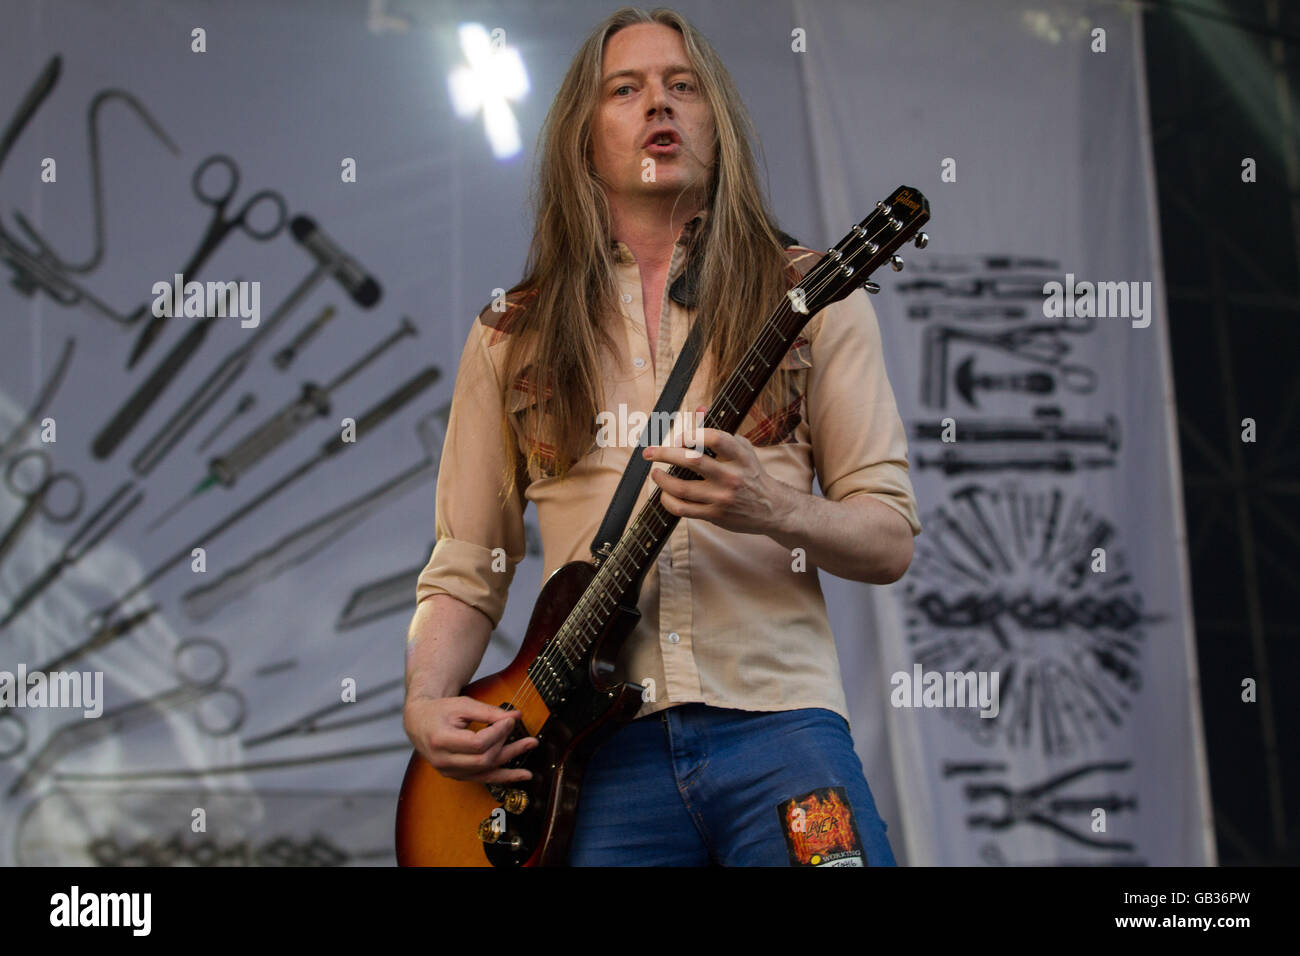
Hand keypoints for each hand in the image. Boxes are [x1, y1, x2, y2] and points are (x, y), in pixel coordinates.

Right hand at [403, 694, 537, 783]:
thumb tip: (516, 717)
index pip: (477, 743)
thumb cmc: (441, 710)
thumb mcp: (463, 705)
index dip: (498, 732)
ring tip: (531, 754)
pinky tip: (521, 776)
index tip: (510, 721)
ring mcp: (449, 771)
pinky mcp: (457, 776)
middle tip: (528, 738)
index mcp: (441, 740)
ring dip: (511, 763)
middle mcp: (443, 761)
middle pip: (483, 759)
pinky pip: (483, 778)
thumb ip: (489, 712)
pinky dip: (503, 777)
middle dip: (507, 747)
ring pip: (485, 772)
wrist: (419, 722)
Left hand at [642, 406, 793, 535]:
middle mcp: (731, 476)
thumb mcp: (742, 449)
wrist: (772, 508)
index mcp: (739, 456)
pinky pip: (682, 509)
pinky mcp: (715, 515)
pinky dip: (668, 500)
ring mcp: (722, 497)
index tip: (679, 437)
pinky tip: (664, 493)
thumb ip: (719, 431)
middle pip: (692, 461)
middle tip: (649, 453)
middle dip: (665, 453)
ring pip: (682, 488)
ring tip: (655, 473)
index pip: (715, 438)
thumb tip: (698, 410)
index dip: (692, 434)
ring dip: (662, 479)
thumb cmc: (751, 473)